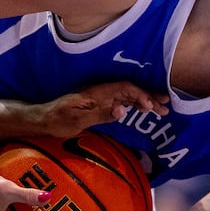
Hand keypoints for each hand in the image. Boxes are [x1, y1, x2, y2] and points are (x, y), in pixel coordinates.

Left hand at [36, 82, 168, 138]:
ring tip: (160, 108)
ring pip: (127, 95)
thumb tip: (123, 110)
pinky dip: (134, 103)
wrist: (43, 119)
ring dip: (144, 100)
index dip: (140, 95)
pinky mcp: (98, 103)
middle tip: (167, 105)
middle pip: (129, 90)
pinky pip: (121, 100)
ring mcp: (99, 97)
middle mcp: (100, 92)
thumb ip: (101, 115)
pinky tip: (142, 110)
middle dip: (149, 96)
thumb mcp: (78, 121)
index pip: (124, 89)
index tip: (152, 106)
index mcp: (97, 93)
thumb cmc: (58, 121)